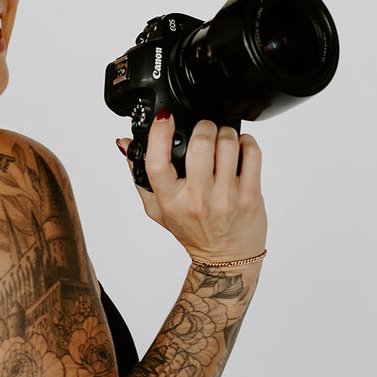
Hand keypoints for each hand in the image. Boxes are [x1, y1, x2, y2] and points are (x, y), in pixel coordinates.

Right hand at [117, 113, 266, 261]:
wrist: (226, 259)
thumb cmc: (192, 232)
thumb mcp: (158, 209)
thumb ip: (140, 176)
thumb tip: (125, 143)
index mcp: (170, 201)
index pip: (157, 161)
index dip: (159, 133)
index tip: (164, 117)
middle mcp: (197, 199)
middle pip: (200, 143)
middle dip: (203, 127)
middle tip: (204, 131)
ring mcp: (226, 198)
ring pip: (227, 143)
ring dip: (225, 132)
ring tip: (222, 140)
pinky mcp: (250, 196)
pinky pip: (251, 153)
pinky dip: (246, 142)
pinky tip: (240, 149)